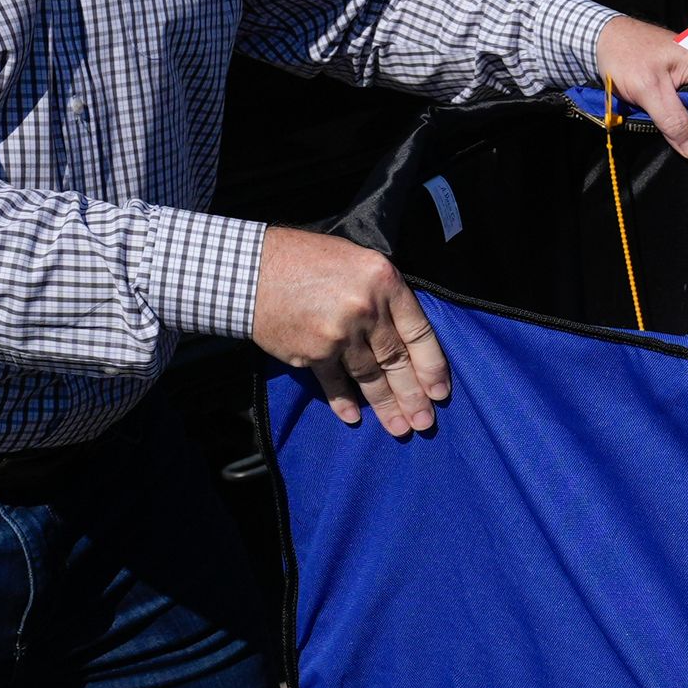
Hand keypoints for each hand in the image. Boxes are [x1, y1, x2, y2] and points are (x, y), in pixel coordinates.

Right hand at [254, 228, 449, 435]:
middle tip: (425, 423)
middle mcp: (366, 310)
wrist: (247, 268)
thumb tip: (403, 330)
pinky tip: (355, 418)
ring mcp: (339, 334)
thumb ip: (382, 293)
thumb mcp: (355, 260)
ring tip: (400, 428)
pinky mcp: (313, 352)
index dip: (433, 366)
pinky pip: (335, 384)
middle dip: (414, 396)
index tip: (440, 391)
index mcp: (383, 282)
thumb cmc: (302, 259)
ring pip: (370, 377)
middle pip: (397, 360)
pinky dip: (345, 402)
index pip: (419, 332)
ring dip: (386, 406)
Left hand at [595, 16, 687, 157]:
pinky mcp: (679, 83)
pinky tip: (666, 123)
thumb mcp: (648, 89)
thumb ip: (672, 120)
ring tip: (675, 136)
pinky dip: (675, 117)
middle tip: (685, 146)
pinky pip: (684, 107)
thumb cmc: (625, 54)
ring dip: (684, 125)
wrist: (601, 39)